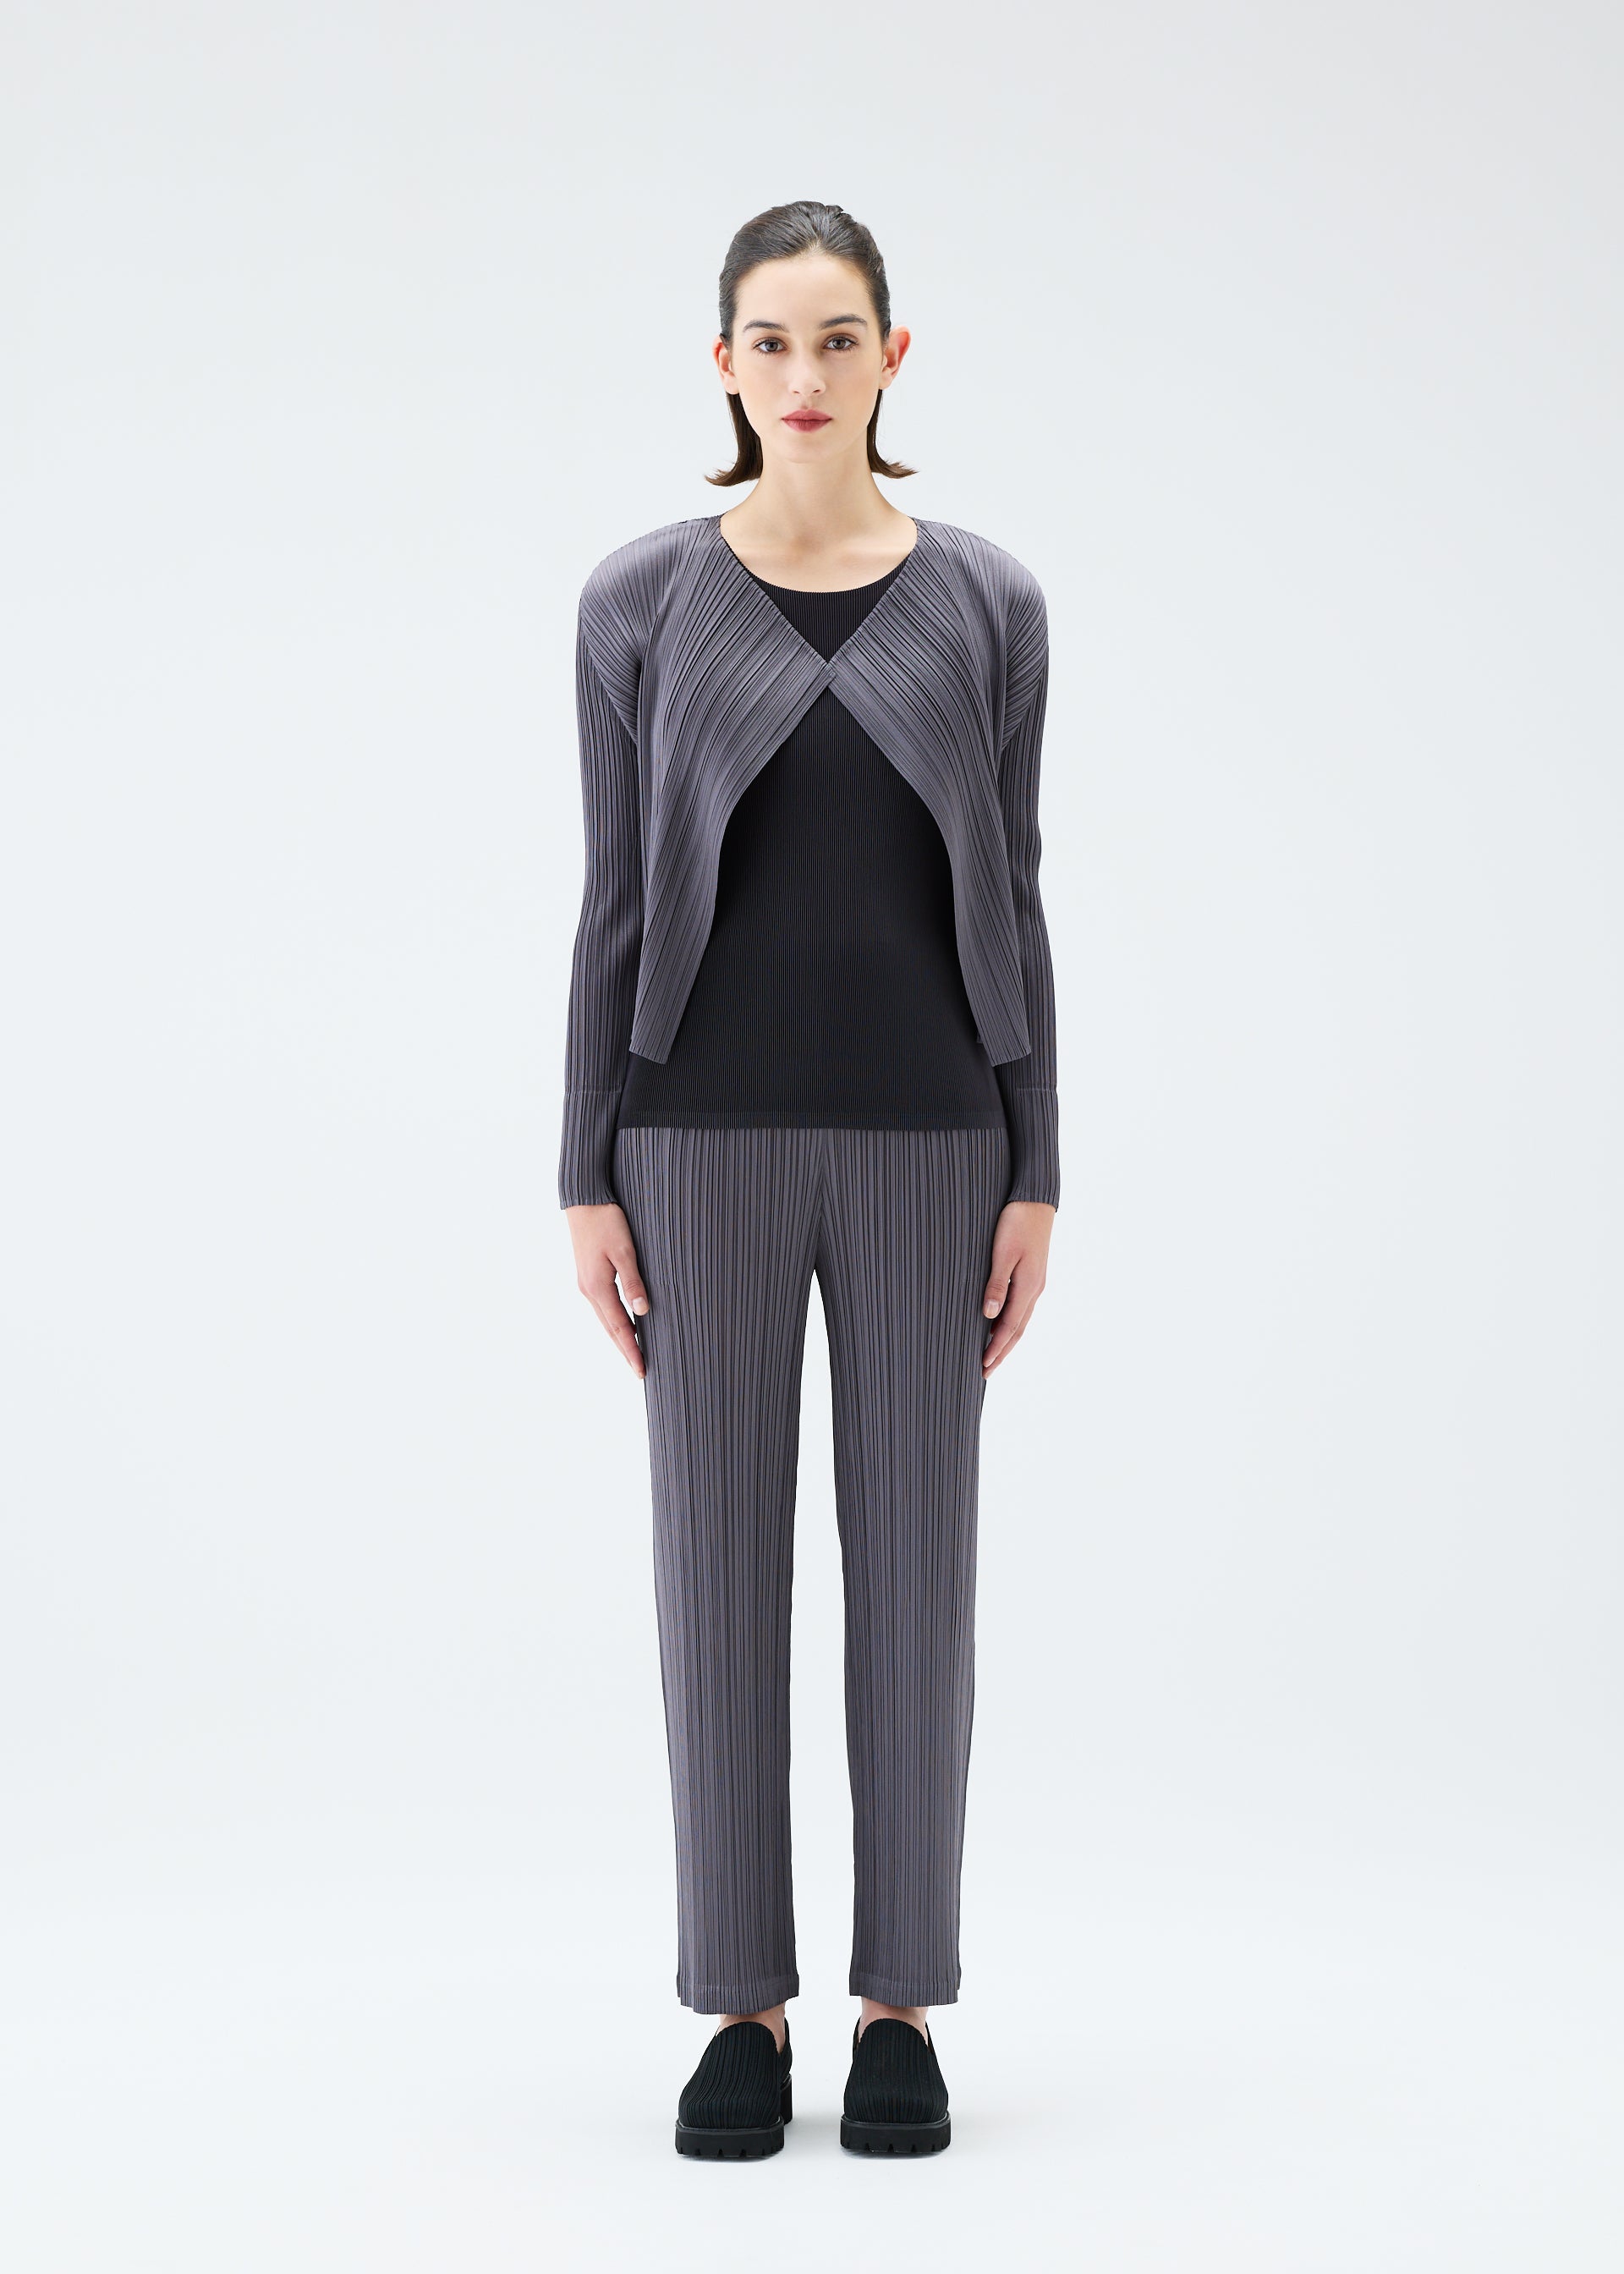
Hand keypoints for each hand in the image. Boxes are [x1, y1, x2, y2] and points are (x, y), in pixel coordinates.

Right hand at [566, 1202, 648, 1377]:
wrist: (584, 1200)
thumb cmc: (607, 1221)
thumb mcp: (624, 1250)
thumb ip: (633, 1281)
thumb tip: (643, 1311)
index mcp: (598, 1287)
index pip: (620, 1327)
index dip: (632, 1350)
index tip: (642, 1370)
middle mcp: (589, 1290)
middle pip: (611, 1328)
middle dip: (626, 1350)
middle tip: (641, 1370)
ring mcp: (587, 1284)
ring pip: (606, 1319)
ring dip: (620, 1337)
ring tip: (634, 1353)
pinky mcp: (588, 1276)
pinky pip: (603, 1307)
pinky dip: (615, 1321)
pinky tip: (624, 1323)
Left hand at [981, 1201, 1054, 1376]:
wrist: (1035, 1199)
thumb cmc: (1016, 1223)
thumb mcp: (1003, 1253)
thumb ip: (996, 1284)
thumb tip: (988, 1315)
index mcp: (1028, 1287)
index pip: (1009, 1327)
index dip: (995, 1348)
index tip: (983, 1366)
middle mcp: (1035, 1289)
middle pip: (1017, 1330)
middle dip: (1002, 1352)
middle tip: (986, 1372)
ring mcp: (1036, 1283)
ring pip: (1021, 1320)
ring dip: (1007, 1341)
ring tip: (993, 1356)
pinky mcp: (1033, 1274)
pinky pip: (1022, 1308)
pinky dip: (1012, 1324)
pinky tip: (1003, 1325)